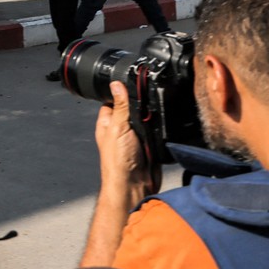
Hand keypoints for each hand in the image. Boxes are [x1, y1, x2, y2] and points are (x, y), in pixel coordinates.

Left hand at [95, 82, 157, 197]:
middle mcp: (121, 128)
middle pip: (134, 108)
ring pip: (147, 120)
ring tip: (151, 124)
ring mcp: (136, 137)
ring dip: (151, 120)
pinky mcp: (150, 145)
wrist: (135, 184)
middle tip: (144, 110)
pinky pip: (158, 133)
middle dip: (141, 108)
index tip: (132, 83)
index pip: (114, 100)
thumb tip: (115, 85)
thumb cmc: (117, 161)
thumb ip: (120, 106)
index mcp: (108, 122)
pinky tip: (160, 131)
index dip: (121, 92)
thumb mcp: (117, 127)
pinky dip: (161, 131)